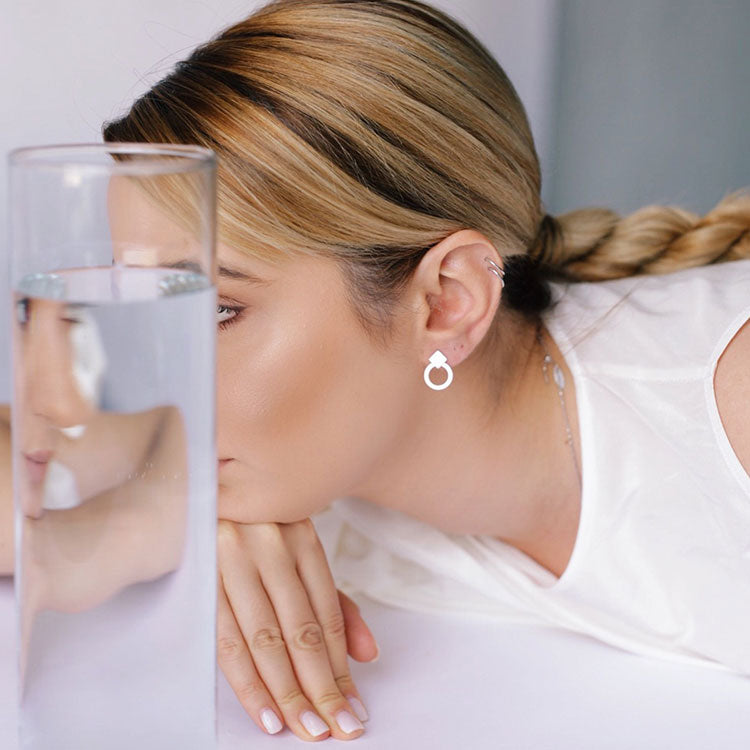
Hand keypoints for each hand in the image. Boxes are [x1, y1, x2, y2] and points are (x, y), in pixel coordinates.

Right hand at [217, 518, 377, 740]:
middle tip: (339, 729)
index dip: (342, 666)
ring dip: (288, 693)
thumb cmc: (257, 538)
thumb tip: (368, 655)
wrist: (196, 500)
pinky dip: (249, 684)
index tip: (354, 707)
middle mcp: (270, 546)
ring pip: (266, 641)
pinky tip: (267, 715)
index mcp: (302, 537)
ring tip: (309, 729)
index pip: (327, 614)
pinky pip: (227, 642)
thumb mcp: (298, 559)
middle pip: (301, 630)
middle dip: (321, 688)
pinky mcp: (201, 580)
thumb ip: (335, 604)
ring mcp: (232, 561)